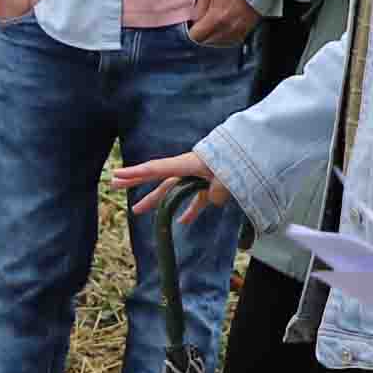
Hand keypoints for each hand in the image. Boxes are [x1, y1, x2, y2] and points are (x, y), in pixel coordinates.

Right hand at [110, 150, 237, 226]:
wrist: (258, 150)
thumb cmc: (241, 163)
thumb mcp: (227, 178)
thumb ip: (215, 192)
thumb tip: (210, 197)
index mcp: (188, 163)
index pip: (158, 169)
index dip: (136, 174)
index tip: (117, 176)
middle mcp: (189, 168)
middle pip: (158, 177)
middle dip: (135, 181)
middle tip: (113, 183)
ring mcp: (198, 176)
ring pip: (172, 190)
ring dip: (156, 200)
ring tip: (136, 210)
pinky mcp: (210, 182)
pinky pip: (195, 198)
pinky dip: (190, 209)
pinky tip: (183, 222)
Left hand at [186, 0, 259, 47]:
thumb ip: (198, 7)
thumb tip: (195, 20)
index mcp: (217, 18)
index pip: (197, 36)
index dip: (193, 30)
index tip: (194, 23)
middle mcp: (229, 28)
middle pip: (208, 42)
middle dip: (203, 33)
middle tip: (205, 20)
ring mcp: (240, 31)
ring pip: (220, 43)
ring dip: (214, 35)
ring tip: (216, 21)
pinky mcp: (248, 31)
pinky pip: (232, 40)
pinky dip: (226, 35)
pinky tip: (225, 24)